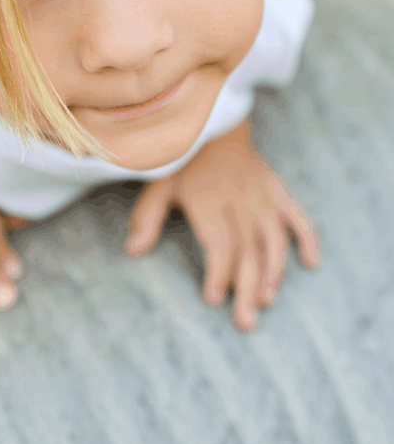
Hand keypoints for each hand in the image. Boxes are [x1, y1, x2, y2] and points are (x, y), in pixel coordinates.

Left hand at [125, 119, 318, 330]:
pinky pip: (298, 215)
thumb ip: (148, 217)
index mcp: (209, 201)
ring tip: (267, 300)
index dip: (219, 272)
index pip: (220, 244)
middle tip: (246, 322)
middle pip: (248, 251)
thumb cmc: (182, 159)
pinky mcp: (276, 189)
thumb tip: (132, 251)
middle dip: (247, 288)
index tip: (213, 298)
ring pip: (274, 240)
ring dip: (274, 272)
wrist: (213, 121)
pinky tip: (311, 263)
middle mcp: (239, 200)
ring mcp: (262, 195)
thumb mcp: (158, 184)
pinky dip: (307, 238)